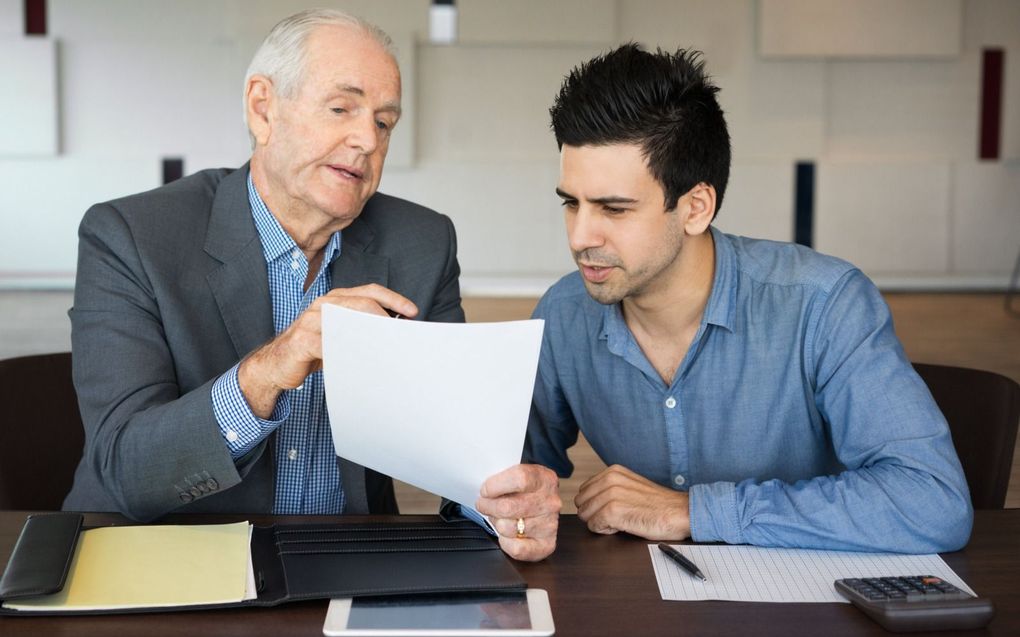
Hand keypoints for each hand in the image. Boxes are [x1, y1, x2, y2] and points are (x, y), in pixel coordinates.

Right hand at [238, 284, 417, 416]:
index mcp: (335, 299)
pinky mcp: (302, 340)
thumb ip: (360, 327)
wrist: (275, 364)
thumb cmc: (313, 349)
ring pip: (348, 321)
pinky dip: (348, 352)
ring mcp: (311, 321)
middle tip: (402, 335)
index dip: (393, 299)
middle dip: (386, 318)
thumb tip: (395, 332)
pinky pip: (329, 344)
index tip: (413, 312)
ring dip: (371, 335)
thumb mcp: (339, 334)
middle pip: (362, 304)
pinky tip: (361, 361)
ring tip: (389, 347)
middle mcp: (324, 305)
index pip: (369, 291)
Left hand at [476, 464, 560, 561]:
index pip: (519, 479)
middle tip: (483, 504)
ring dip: (496, 523)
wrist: (541, 501)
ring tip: (499, 517)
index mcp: (544, 479)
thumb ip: (502, 477)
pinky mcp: (547, 544)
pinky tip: (506, 533)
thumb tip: (483, 490)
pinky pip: (516, 548)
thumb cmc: (523, 488)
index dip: (495, 485)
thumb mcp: (516, 473)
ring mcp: (550, 524)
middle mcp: (550, 502)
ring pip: (508, 527)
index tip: (485, 490)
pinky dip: (505, 542)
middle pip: (508, 507)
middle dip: (488, 506)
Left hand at [575, 464, 689, 539]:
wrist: (679, 512)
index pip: (584, 491)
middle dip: (594, 514)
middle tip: (616, 518)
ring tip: (622, 521)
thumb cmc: (658, 504)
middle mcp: (609, 479)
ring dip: (601, 523)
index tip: (614, 509)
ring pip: (585, 515)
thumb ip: (610, 488)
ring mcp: (610, 494)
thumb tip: (589, 500)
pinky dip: (606, 531)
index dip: (596, 505)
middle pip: (581, 503)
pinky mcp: (612, 511)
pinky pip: (594, 526)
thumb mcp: (631, 486)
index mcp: (612, 471)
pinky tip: (623, 527)